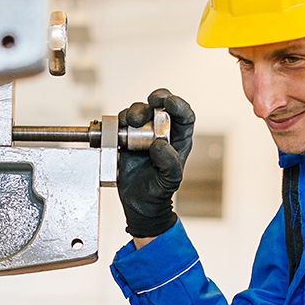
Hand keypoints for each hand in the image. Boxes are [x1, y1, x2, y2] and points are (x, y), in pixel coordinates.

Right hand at [116, 90, 195, 239]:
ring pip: (139, 112)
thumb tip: (158, 144)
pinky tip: (119, 131)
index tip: (169, 102)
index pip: (184, 115)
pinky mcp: (125, 138)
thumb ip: (169, 162)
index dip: (179, 104)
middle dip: (155, 100)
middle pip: (160, 106)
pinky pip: (121, 123)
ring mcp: (142, 134)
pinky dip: (119, 122)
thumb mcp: (170, 180)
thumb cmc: (159, 191)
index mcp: (178, 139)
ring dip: (134, 112)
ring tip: (131, 122)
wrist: (139, 203)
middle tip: (150, 103)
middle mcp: (161, 132)